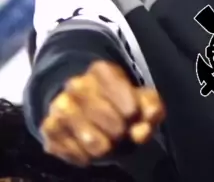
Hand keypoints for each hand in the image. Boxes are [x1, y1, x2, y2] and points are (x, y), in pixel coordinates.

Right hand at [41, 61, 164, 165]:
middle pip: (106, 116)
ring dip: (103, 146)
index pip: (116, 85)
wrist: (88, 112)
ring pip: (89, 138)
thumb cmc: (121, 106)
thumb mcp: (143, 101)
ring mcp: (59, 106)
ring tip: (107, 142)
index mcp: (101, 70)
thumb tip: (142, 130)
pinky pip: (71, 151)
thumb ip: (151, 109)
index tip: (133, 116)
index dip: (129, 106)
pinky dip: (84, 156)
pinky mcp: (48, 128)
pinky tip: (89, 149)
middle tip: (121, 132)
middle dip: (119, 130)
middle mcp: (76, 84)